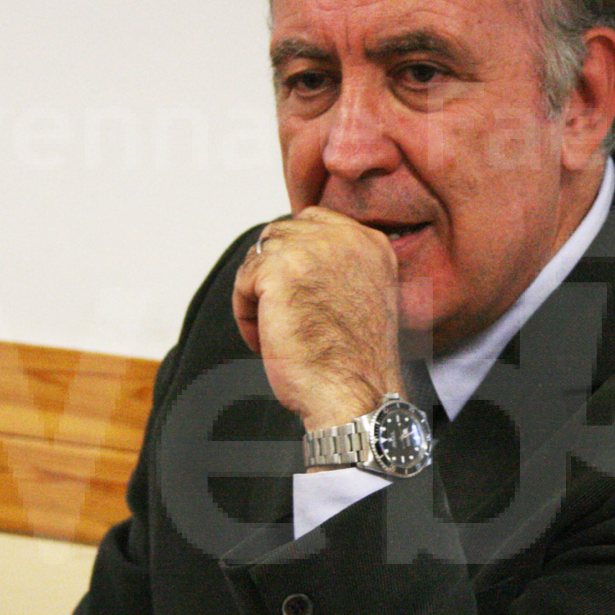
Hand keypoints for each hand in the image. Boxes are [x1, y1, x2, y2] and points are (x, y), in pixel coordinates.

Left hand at [232, 207, 405, 429]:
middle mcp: (346, 239)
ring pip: (261, 254)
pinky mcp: (281, 270)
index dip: (295, 254)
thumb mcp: (363, 295)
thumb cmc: (356, 362)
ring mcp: (313, 250)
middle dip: (272, 272)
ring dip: (257, 291)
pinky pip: (244, 278)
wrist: (354, 393)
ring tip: (272, 329)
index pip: (315, 221)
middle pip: (283, 234)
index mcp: (371, 244)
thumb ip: (340, 267)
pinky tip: (264, 337)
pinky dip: (245, 310)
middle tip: (279, 313)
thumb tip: (298, 258)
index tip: (290, 289)